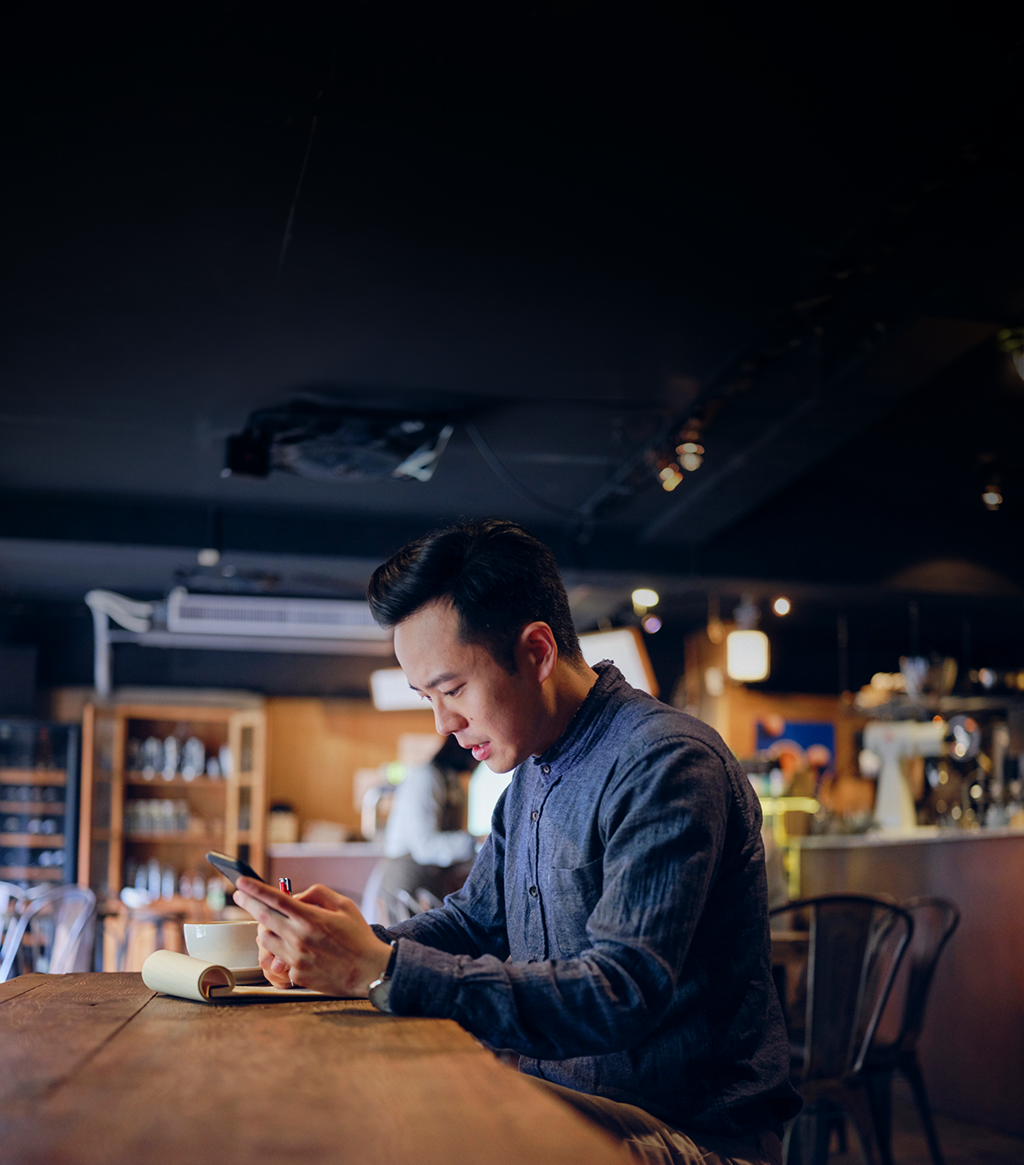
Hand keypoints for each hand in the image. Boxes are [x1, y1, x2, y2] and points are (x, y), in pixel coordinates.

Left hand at [233, 879, 393, 996]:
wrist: (368, 971)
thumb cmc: (358, 937)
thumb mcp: (344, 905)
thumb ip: (317, 894)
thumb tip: (294, 896)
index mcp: (311, 919)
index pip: (275, 899)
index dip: (255, 889)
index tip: (241, 882)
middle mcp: (299, 939)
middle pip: (262, 917)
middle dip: (248, 903)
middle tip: (239, 896)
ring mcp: (295, 959)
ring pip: (264, 940)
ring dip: (264, 928)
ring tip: (272, 922)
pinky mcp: (295, 975)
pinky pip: (277, 958)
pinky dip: (279, 949)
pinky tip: (290, 945)